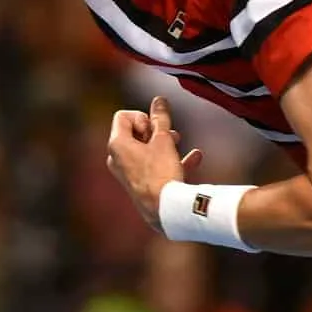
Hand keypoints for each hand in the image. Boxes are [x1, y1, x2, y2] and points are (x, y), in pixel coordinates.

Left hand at [105, 96, 203, 231]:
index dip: (142, 116)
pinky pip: (154, 167)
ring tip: (179, 142)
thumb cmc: (160, 173)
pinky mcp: (140, 185)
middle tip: (170, 134)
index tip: (155, 126)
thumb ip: (161, 118)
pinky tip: (194, 158)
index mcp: (117, 145)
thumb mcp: (163, 140)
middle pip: (134, 133)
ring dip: (164, 143)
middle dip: (155, 130)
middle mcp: (117, 159)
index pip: (123, 116)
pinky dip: (169, 160)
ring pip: (145, 150)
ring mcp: (127, 173)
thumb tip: (159, 100)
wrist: (165, 211)